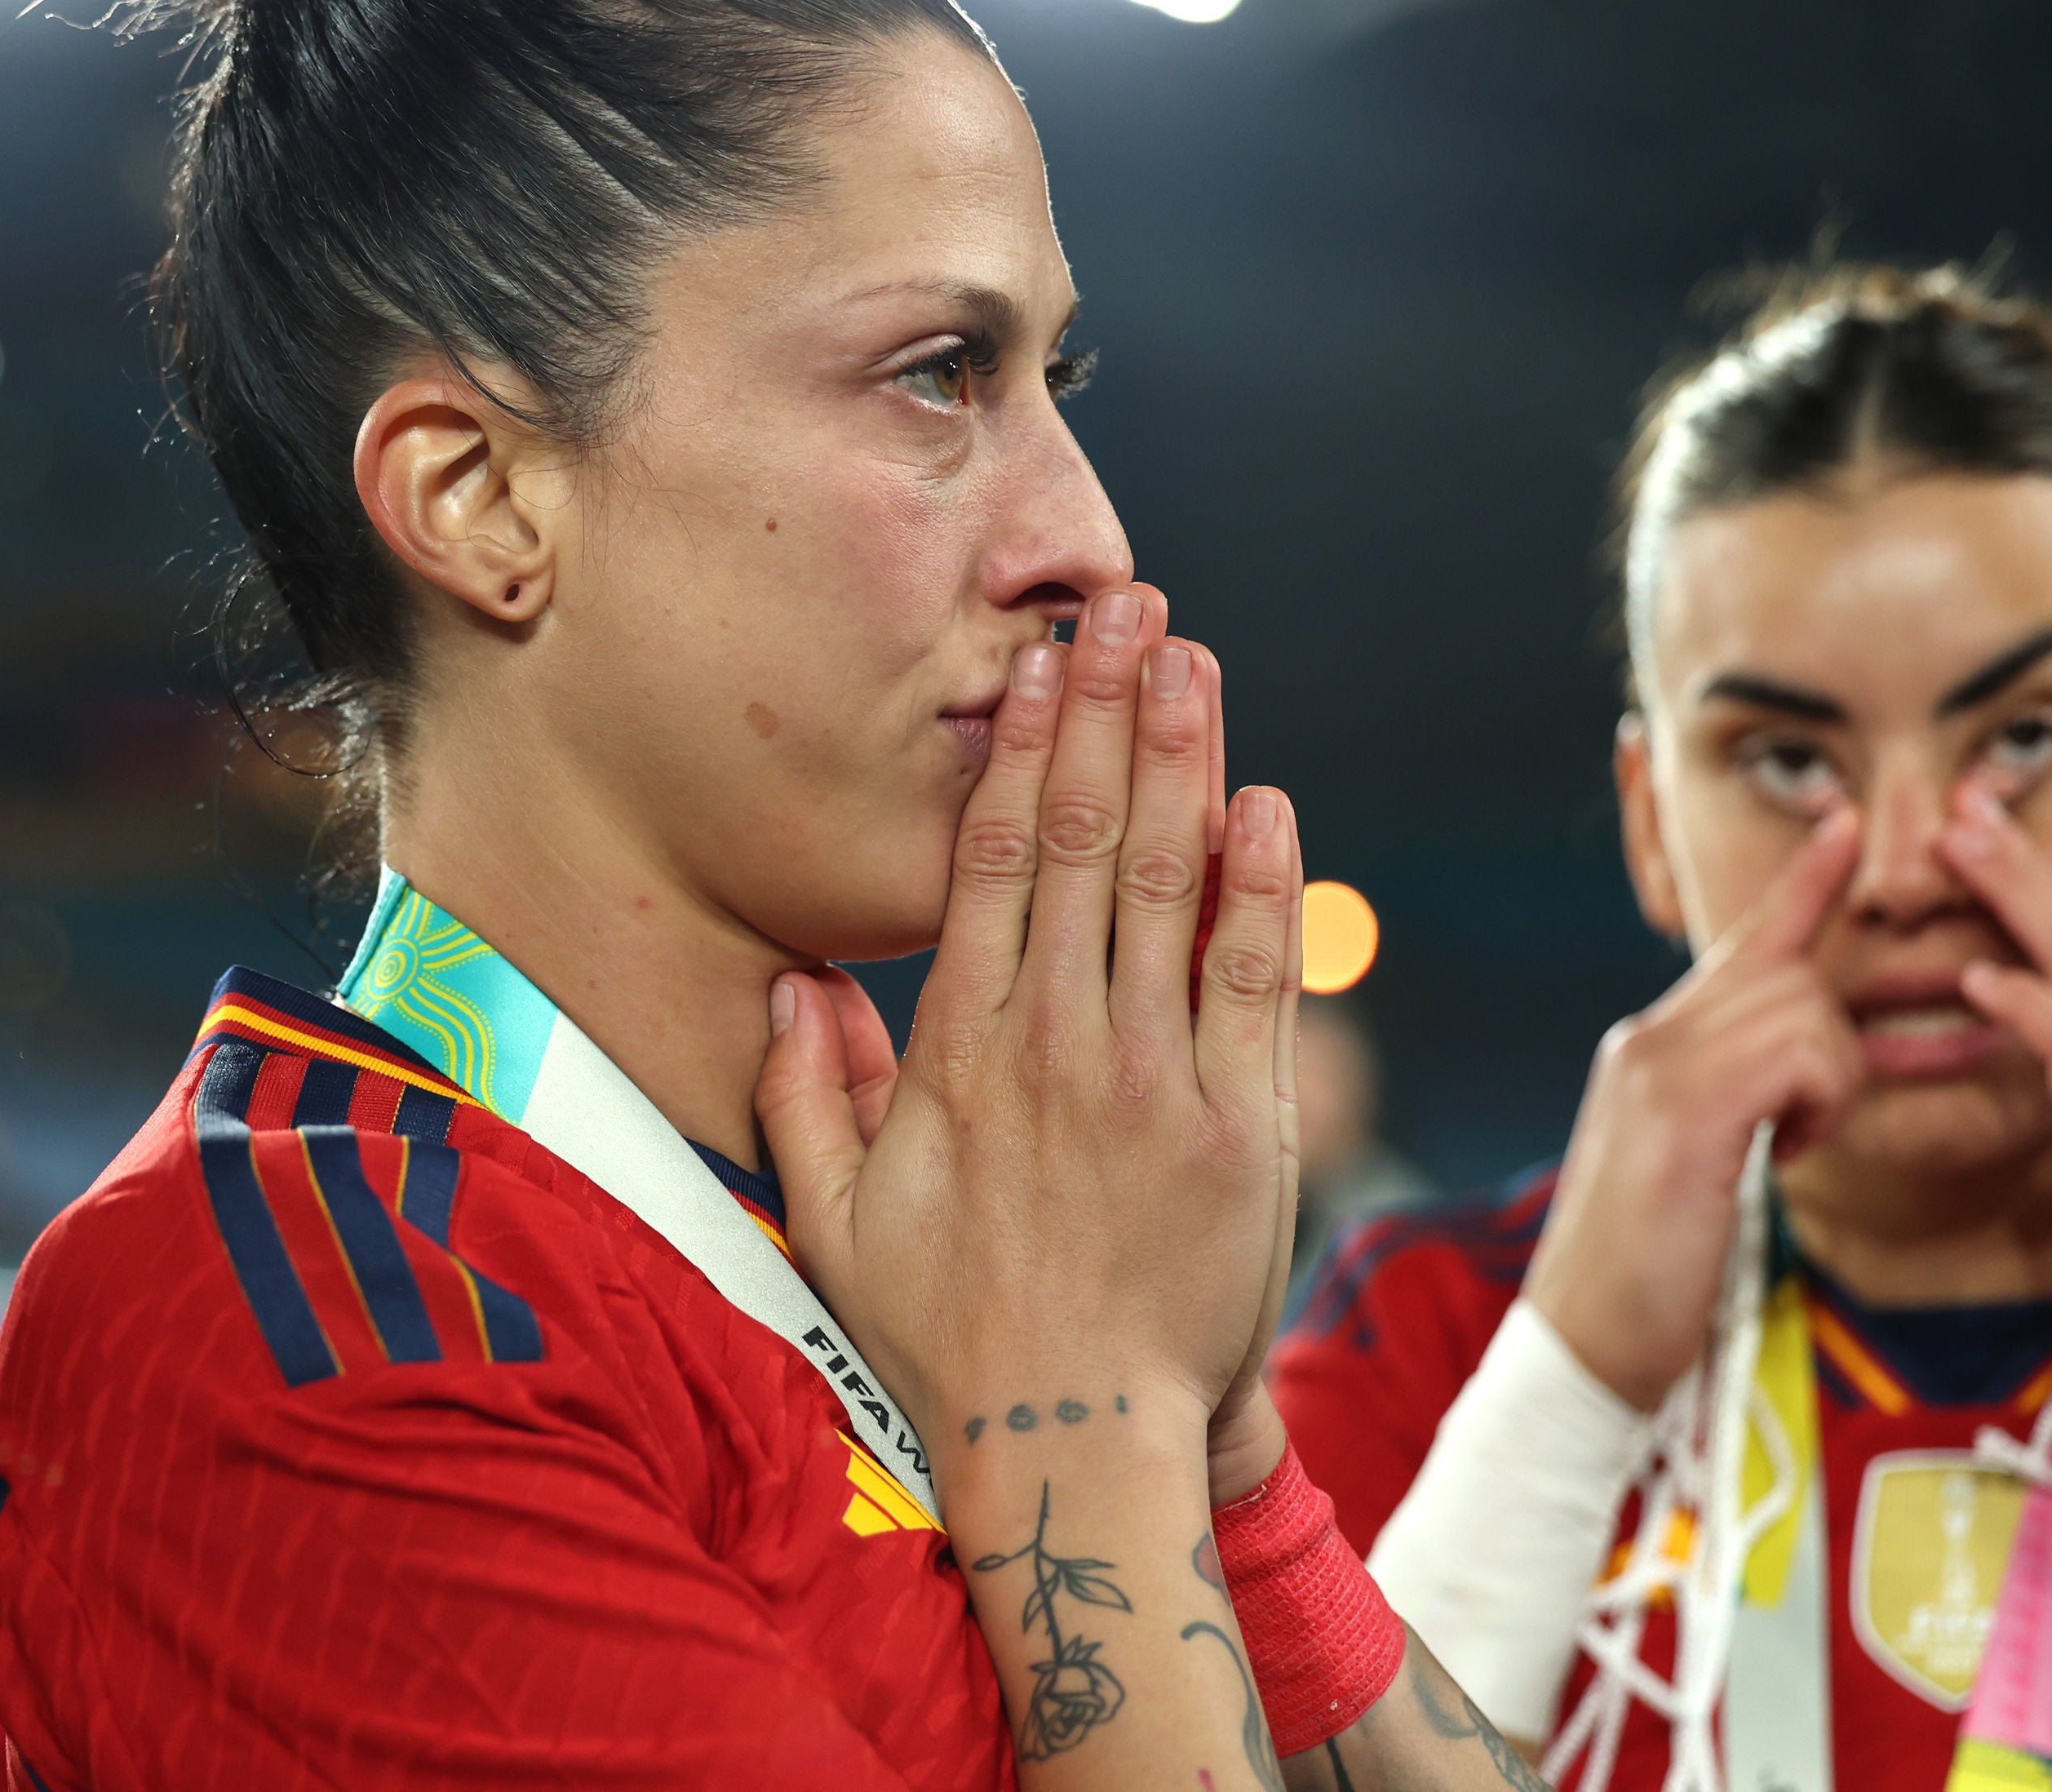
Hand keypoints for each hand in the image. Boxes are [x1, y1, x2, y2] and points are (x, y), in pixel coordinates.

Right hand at [756, 583, 1303, 1484]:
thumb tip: (789, 984)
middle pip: (1081, 840)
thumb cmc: (950, 1334)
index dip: (1019, 752)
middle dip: (1106, 712)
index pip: (990, 863)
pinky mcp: (1242, 1127)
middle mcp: (1057, 1043)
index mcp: (961, 1051)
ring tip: (1190, 659)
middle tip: (1126, 608)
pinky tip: (1262, 799)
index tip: (1036, 666)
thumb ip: (804, 1096)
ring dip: (1180, 761)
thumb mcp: (837, 1221)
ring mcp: (1155, 1078)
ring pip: (1168, 884)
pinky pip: (1251, 980)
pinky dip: (1260, 886)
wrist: (1080, 1443)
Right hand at [1522, 810, 1863, 1410]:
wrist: (1582, 1333)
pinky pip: (1799, 1053)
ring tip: (1782, 1151)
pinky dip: (1814, 1103)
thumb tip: (1790, 1078)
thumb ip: (1731, 1100)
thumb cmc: (1645, 1270)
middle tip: (1803, 1129)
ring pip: (1804, 1011)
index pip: (1741, 949)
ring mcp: (1660, 1063)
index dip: (1801, 886)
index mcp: (1650, 1048)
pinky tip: (1780, 1153)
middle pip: (1788, 977)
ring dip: (1826, 1084)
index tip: (1842, 826)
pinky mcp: (1687, 1103)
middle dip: (1832, 1046)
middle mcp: (1650, 1037)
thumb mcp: (1693, 1165)